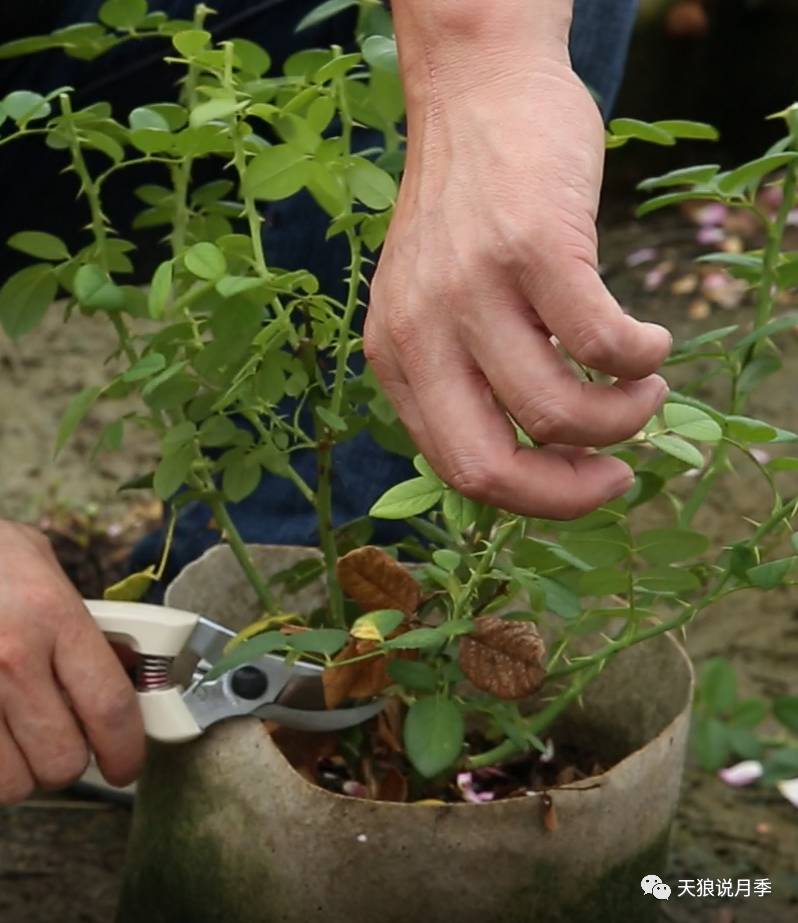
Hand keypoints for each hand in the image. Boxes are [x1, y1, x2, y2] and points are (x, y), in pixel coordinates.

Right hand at [0, 520, 144, 803]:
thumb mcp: (36, 561)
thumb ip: (82, 615)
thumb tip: (127, 663)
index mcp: (51, 615)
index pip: (109, 704)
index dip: (126, 747)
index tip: (126, 763)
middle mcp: (10, 657)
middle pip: (62, 758)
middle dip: (67, 760)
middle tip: (59, 740)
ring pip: (11, 783)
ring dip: (19, 772)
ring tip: (13, 739)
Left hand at [366, 43, 670, 518]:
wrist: (475, 93)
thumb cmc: (469, 212)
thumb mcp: (435, 305)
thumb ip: (465, 376)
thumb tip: (544, 455)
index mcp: (395, 359)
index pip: (457, 470)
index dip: (534, 498)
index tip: (588, 482)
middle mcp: (419, 332)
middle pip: (488, 466)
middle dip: (567, 493)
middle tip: (619, 473)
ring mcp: (471, 289)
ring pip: (555, 413)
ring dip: (622, 418)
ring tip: (645, 387)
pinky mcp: (530, 245)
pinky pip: (600, 341)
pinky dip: (640, 358)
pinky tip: (651, 343)